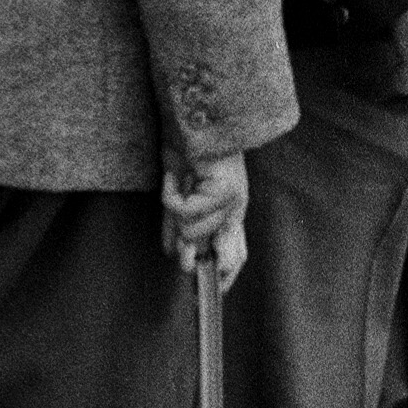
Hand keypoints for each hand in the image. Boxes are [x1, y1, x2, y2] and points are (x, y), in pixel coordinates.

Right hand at [160, 144, 250, 285]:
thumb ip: (176, 223)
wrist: (191, 113)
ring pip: (193, 232)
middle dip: (199, 262)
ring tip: (175, 185)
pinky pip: (186, 211)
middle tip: (183, 261)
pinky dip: (170, 194)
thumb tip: (173, 253)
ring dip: (174, 214)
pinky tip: (174, 175)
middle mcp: (236, 206)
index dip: (225, 277)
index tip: (204, 294)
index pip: (237, 253)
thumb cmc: (185, 148)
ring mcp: (233, 199)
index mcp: (229, 208)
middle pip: (230, 256)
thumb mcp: (179, 193)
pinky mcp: (225, 191)